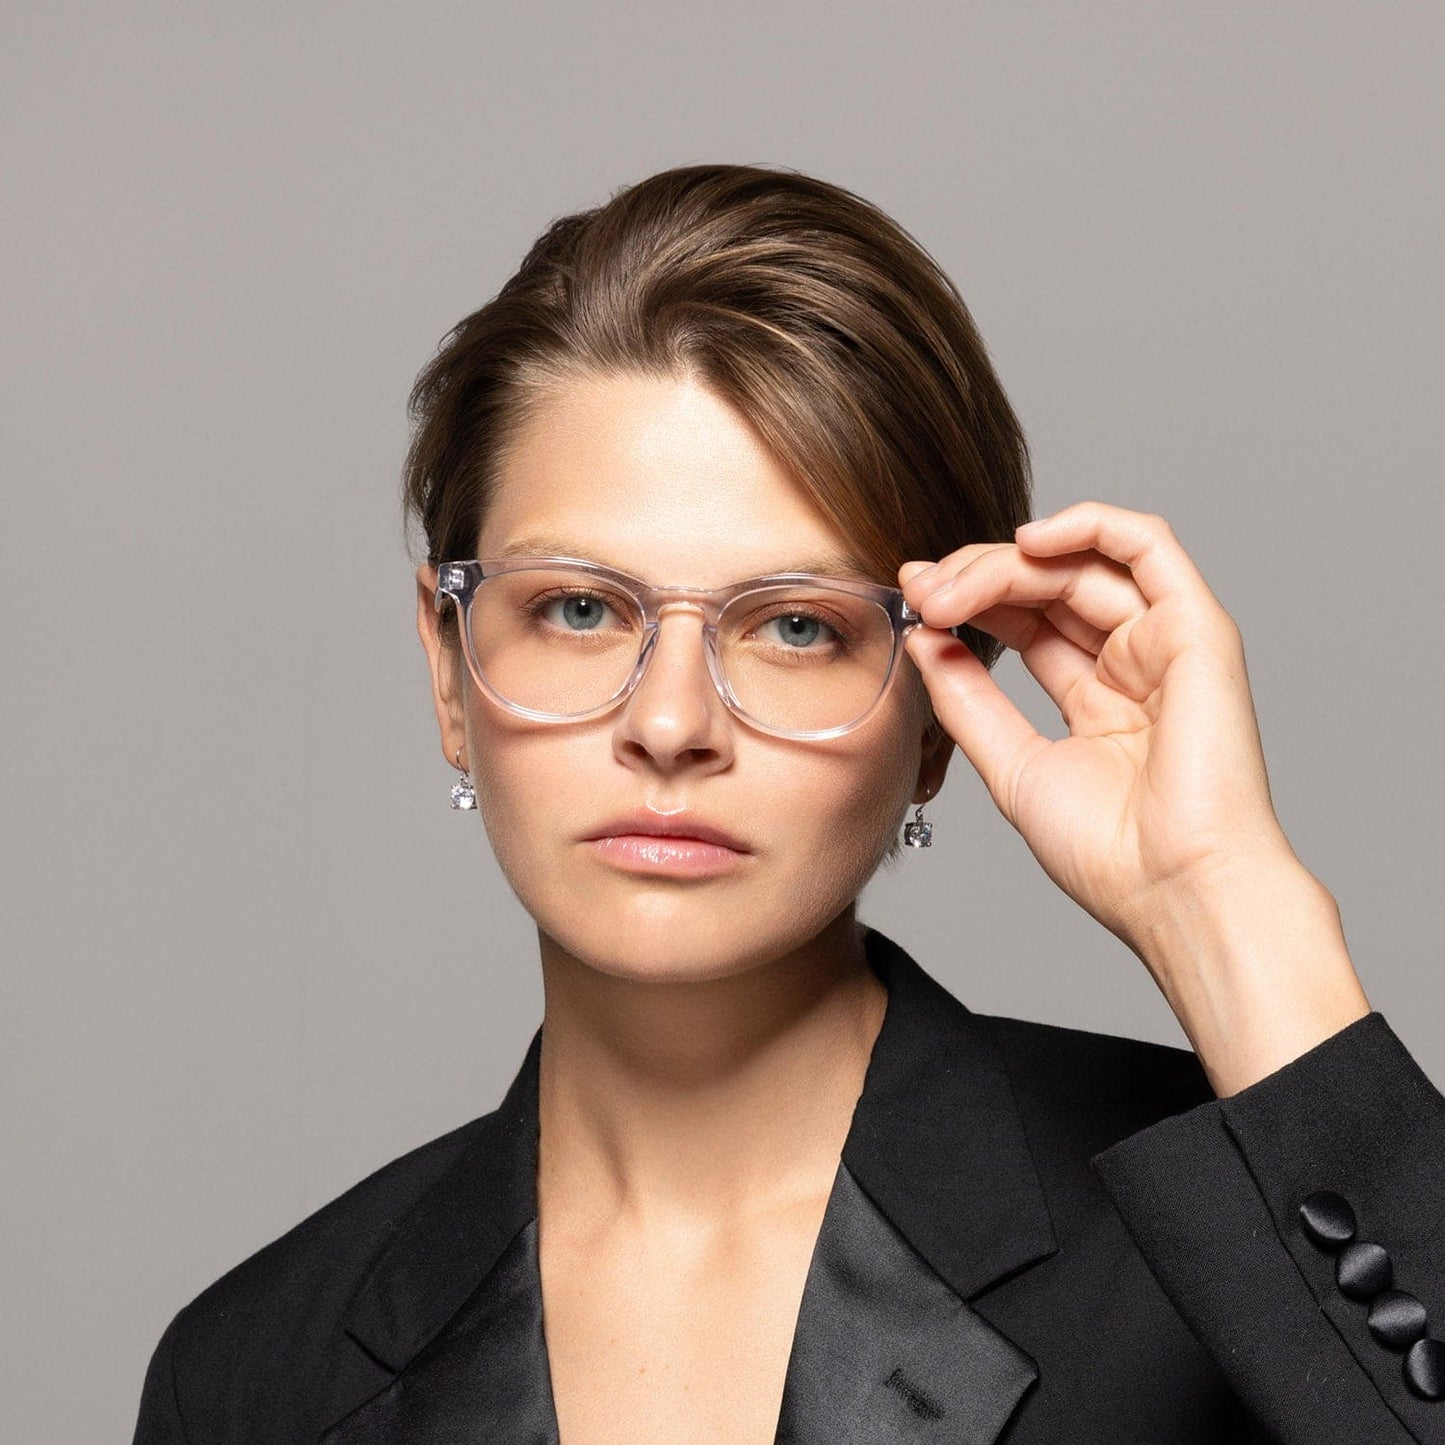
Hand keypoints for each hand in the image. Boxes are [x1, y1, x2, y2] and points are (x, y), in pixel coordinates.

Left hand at [899, 500, 1368, 1091]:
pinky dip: (1088, 524)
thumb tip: (922, 638)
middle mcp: (1134, 664)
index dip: (967, 600)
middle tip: (921, 591)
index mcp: (1098, 699)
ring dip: (1007, 561)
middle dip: (975, 579)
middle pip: (1047, 587)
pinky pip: (1147, 546)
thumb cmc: (1110, 854)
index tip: (910, 598)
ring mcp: (1166, 644)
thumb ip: (967, 700)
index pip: (1026, 623)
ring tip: (951, 583)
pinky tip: (1026, 540)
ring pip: (1081, 564)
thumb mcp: (1011, 766)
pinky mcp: (1196, 629)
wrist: (1174, 891)